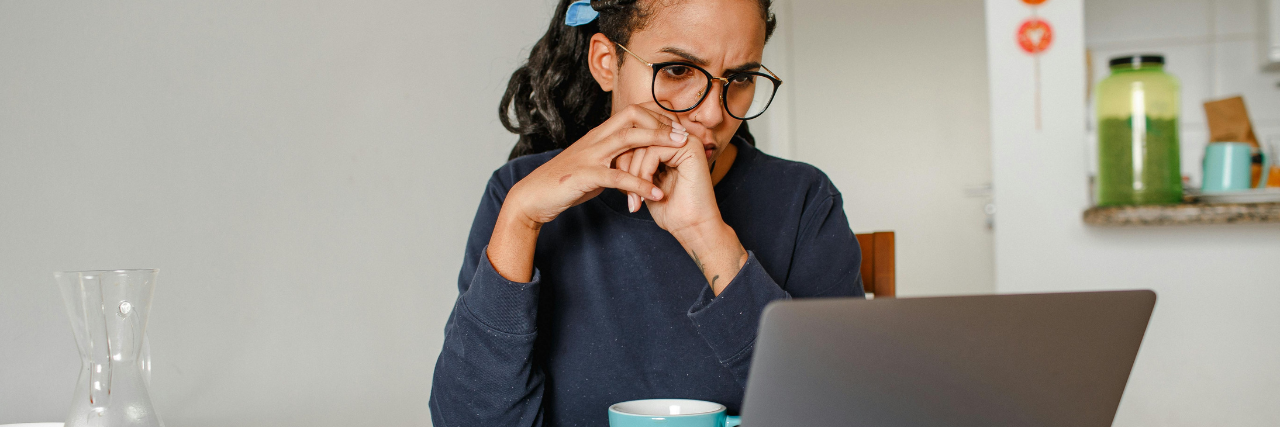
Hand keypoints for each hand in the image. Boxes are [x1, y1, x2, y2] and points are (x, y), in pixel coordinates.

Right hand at [487, 105, 687, 281]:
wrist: (534, 196)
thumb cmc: (566, 183)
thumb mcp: (595, 166)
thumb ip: (615, 160)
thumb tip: (637, 161)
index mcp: (599, 135)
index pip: (633, 112)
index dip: (657, 116)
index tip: (677, 129)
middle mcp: (596, 139)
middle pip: (633, 116)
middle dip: (662, 123)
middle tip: (685, 136)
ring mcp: (590, 155)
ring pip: (628, 139)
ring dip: (657, 142)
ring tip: (680, 152)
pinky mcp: (585, 175)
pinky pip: (618, 176)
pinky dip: (640, 184)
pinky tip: (657, 195)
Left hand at [621, 132, 748, 294]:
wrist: (691, 227)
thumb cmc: (670, 210)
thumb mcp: (646, 182)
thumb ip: (636, 162)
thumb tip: (615, 148)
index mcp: (671, 144)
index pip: (637, 138)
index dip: (623, 160)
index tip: (621, 187)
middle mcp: (680, 138)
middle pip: (638, 138)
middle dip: (626, 167)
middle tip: (628, 196)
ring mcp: (687, 141)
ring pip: (643, 145)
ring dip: (634, 175)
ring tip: (636, 199)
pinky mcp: (690, 148)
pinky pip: (653, 152)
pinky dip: (644, 174)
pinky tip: (650, 194)